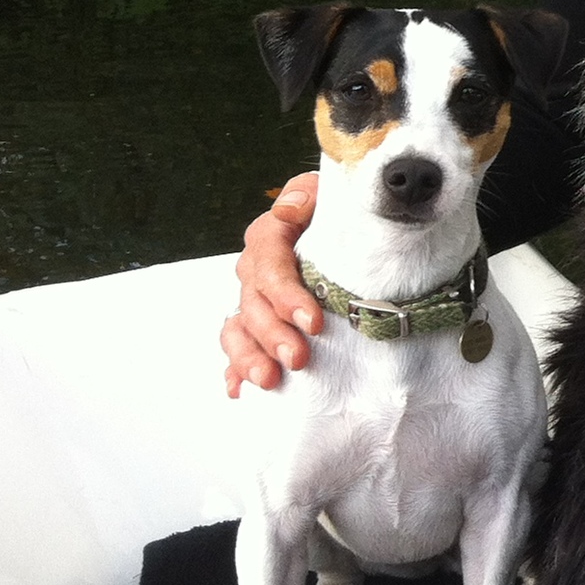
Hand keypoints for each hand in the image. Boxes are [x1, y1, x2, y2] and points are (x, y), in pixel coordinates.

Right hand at [221, 174, 323, 396]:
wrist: (349, 230)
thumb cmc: (341, 212)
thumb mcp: (330, 195)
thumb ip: (308, 195)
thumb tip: (289, 207)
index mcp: (271, 235)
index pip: (269, 264)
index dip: (286, 294)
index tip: (313, 322)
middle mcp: (257, 268)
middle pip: (254, 302)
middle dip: (273, 334)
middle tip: (297, 358)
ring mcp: (254, 297)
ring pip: (240, 326)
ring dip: (249, 355)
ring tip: (269, 380)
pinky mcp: (258, 322)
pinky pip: (237, 345)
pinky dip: (235, 368)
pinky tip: (238, 389)